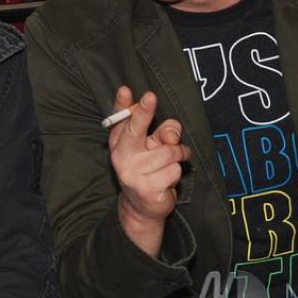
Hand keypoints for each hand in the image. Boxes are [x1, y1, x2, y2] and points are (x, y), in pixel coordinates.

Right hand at [108, 85, 190, 255]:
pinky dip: (176, 173)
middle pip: (135, 129)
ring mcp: (132, 172)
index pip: (120, 118)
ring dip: (177, 156)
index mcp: (120, 141)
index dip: (122, 103)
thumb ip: (161, 134)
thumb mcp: (152, 147)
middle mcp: (122, 155)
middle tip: (150, 96)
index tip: (126, 90)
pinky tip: (166, 180)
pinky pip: (174, 170)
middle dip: (144, 112)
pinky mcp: (147, 188)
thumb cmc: (148, 169)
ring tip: (169, 165)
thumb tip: (171, 135)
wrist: (140, 208)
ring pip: (169, 151)